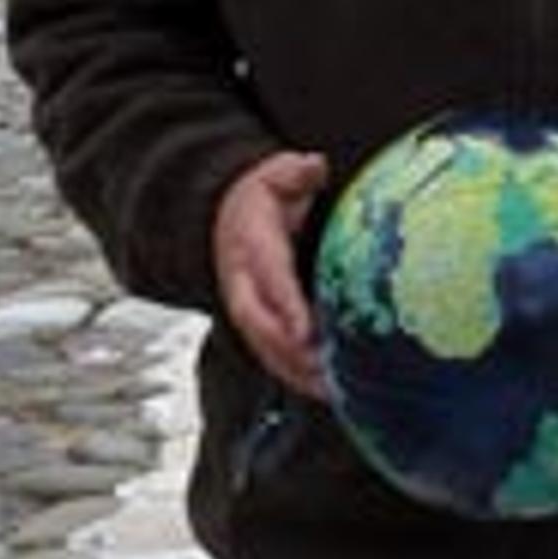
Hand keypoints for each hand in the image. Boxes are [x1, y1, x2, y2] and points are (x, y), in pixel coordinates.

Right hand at [214, 149, 328, 393]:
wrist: (224, 219)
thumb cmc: (261, 199)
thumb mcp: (275, 175)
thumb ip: (293, 173)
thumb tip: (314, 166)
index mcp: (251, 248)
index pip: (269, 281)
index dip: (286, 308)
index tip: (307, 332)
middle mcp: (244, 285)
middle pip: (262, 327)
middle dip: (291, 353)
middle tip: (325, 371)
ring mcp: (248, 310)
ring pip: (267, 349)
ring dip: (297, 373)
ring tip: (333, 391)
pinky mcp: (259, 326)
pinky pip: (275, 357)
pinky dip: (298, 377)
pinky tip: (328, 391)